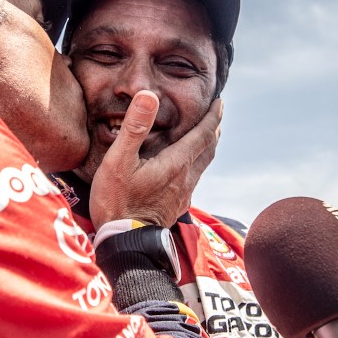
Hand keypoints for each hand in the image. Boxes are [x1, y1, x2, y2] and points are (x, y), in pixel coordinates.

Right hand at [89, 94, 221, 227]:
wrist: (125, 242)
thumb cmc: (117, 201)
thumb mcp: (119, 161)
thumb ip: (135, 127)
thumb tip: (149, 95)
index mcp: (176, 163)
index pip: (203, 134)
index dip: (213, 116)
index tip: (220, 101)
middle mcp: (186, 178)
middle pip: (209, 148)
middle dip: (214, 128)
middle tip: (216, 114)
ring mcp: (183, 194)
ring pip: (203, 164)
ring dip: (207, 146)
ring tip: (205, 135)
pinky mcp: (176, 206)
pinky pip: (194, 178)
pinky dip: (196, 163)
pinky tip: (186, 165)